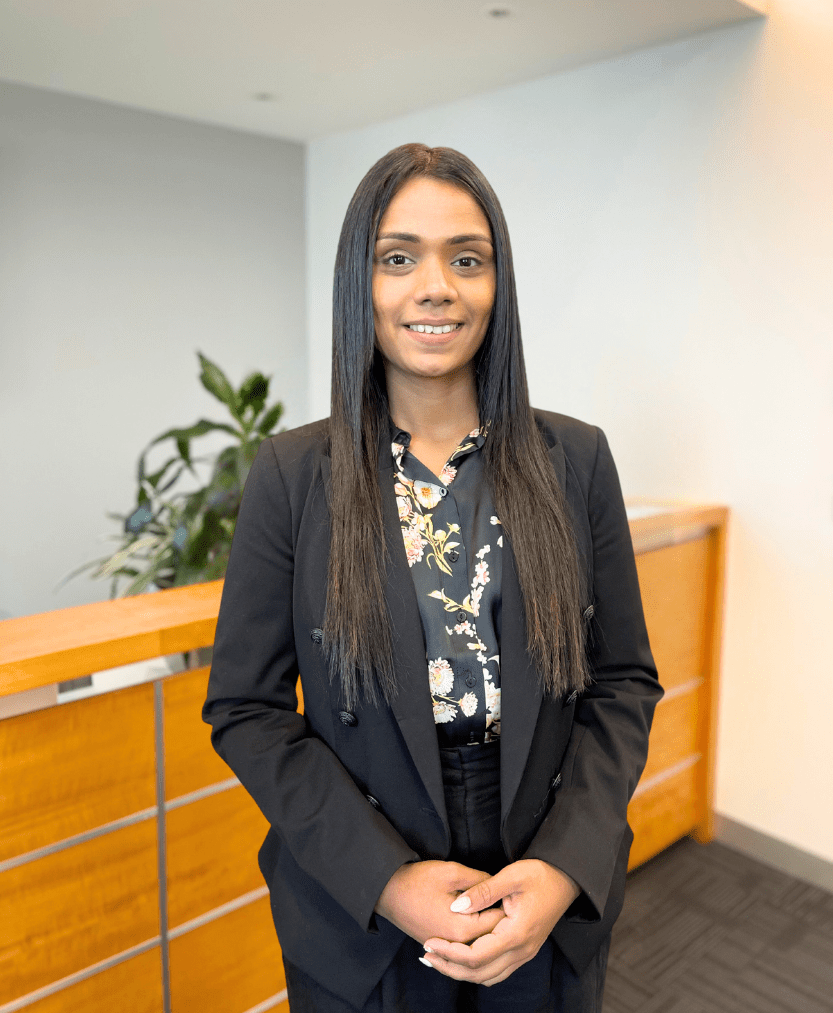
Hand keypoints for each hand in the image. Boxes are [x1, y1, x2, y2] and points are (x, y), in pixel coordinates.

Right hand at [374, 860, 505, 945]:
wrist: (386, 891)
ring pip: (477, 941)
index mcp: (463, 928)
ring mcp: (446, 946)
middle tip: (506, 898)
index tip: (512, 892)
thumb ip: (480, 881)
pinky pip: (464, 943)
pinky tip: (477, 918)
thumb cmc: (417, 880)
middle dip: (500, 918)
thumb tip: (498, 887)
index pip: (498, 922)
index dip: (508, 905)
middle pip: (490, 936)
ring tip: (493, 906)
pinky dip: (473, 932)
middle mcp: (456, 944)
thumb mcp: (452, 872)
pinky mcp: (438, 944)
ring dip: (487, 927)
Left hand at [421, 859, 579, 984]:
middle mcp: (521, 951)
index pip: (476, 956)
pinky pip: (497, 971)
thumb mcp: (511, 875)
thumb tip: (456, 907)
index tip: (429, 942)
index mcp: (516, 933)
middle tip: (426, 955)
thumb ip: (483, 891)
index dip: (449, 953)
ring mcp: (525, 954)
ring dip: (462, 972)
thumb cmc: (540, 874)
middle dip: (449, 967)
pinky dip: (477, 970)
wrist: (567, 880)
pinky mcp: (525, 951)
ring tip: (439, 959)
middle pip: (479, 973)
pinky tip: (462, 957)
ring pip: (488, 977)